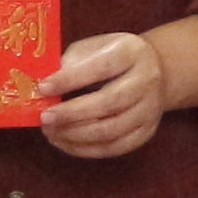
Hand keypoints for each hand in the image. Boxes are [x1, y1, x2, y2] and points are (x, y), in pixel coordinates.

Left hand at [35, 31, 173, 159]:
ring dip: (76, 135)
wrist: (155, 70)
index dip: (71, 79)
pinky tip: (65, 142)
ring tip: (51, 132)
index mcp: (131, 52)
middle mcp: (146, 79)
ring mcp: (150, 108)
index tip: (43, 88)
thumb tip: (46, 86)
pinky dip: (86, 149)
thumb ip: (72, 62)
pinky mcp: (146, 131)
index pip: (102, 66)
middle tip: (45, 118)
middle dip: (72, 113)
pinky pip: (115, 147)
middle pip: (109, 102)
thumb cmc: (113, 58)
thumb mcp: (95, 47)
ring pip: (112, 130)